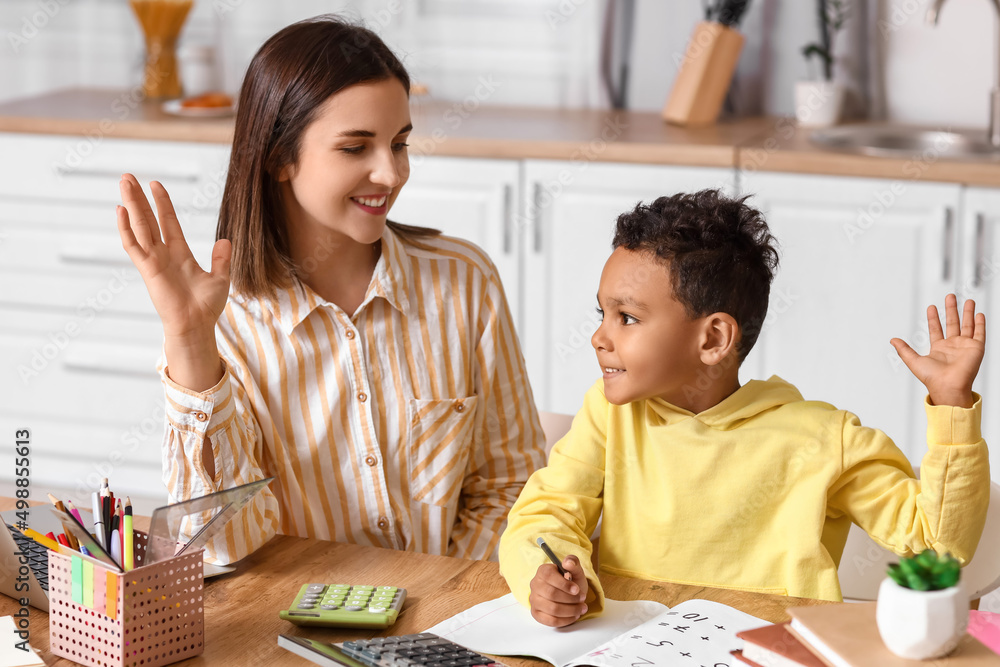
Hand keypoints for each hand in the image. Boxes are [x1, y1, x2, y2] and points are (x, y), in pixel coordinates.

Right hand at [117, 174, 230, 338]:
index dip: (162, 203)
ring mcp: (153, 260)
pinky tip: (120, 211)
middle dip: (139, 198)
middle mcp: (163, 254)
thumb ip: (221, 259)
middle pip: (148, 219)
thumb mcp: (220, 279)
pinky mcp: (147, 270)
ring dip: (131, 204)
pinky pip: (133, 246)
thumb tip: (225, 241)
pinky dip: (126, 229)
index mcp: (180, 254)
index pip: (169, 222)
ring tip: (124, 182)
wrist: (196, 325)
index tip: (156, 185)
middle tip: (128, 177)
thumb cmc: (206, 307)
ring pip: (139, 226)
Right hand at [528, 555, 588, 626]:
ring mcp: (534, 600)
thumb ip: (573, 563)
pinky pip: (550, 620)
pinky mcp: (537, 614)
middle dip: (570, 598)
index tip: (576, 589)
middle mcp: (535, 585)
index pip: (548, 576)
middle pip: (551, 594)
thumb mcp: (576, 570)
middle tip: (582, 599)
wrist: (570, 594)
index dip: (564, 584)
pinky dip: (566, 620)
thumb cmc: (571, 581)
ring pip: (552, 609)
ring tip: (582, 608)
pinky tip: (574, 616)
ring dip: (571, 610)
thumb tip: (568, 563)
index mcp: (543, 571)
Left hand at [890, 294, 985, 407]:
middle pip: (952, 323)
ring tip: (968, 300)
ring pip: (967, 325)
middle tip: (949, 296)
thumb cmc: (932, 377)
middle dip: (951, 309)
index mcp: (938, 349)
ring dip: (967, 312)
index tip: (931, 307)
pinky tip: (978, 314)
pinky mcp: (976, 348)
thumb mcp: (913, 361)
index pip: (936, 329)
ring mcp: (965, 346)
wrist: (948, 386)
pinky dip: (980, 323)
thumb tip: (892, 340)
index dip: (933, 318)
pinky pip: (979, 333)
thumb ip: (904, 349)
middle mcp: (952, 346)